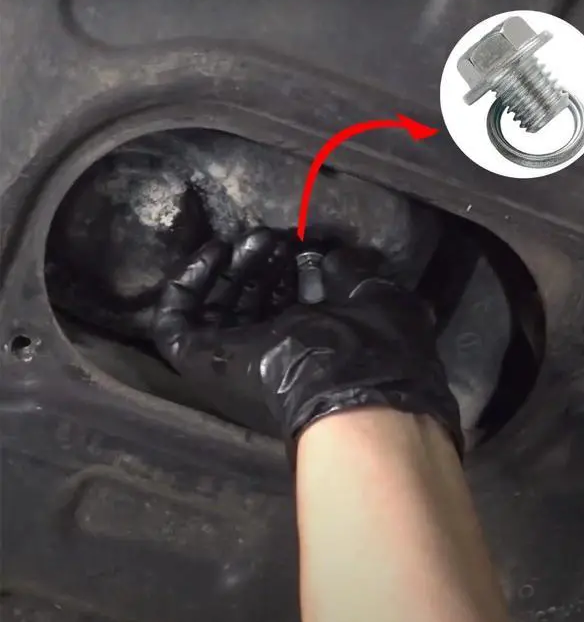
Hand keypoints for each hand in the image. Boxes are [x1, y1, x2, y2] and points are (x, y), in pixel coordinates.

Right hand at [153, 231, 461, 456]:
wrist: (344, 382)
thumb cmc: (366, 343)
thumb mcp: (370, 296)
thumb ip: (348, 273)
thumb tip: (333, 255)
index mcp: (305, 346)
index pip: (282, 304)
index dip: (285, 271)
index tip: (294, 244)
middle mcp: (267, 354)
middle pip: (248, 304)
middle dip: (257, 266)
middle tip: (271, 238)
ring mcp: (231, 360)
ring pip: (215, 307)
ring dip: (231, 268)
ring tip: (251, 239)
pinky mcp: (199, 360)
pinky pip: (175, 320)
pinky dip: (186, 284)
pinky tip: (213, 252)